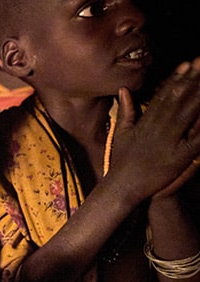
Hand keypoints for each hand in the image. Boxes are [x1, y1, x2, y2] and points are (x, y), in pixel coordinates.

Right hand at [110, 57, 199, 200]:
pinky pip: (197, 140)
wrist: (122, 186)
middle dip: (192, 80)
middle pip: (179, 99)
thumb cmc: (120, 162)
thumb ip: (126, 110)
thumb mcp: (120, 133)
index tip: (187, 63)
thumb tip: (123, 90)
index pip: (164, 96)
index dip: (177, 79)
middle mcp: (159, 127)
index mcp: (146, 121)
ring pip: (189, 113)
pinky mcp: (179, 157)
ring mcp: (169, 141)